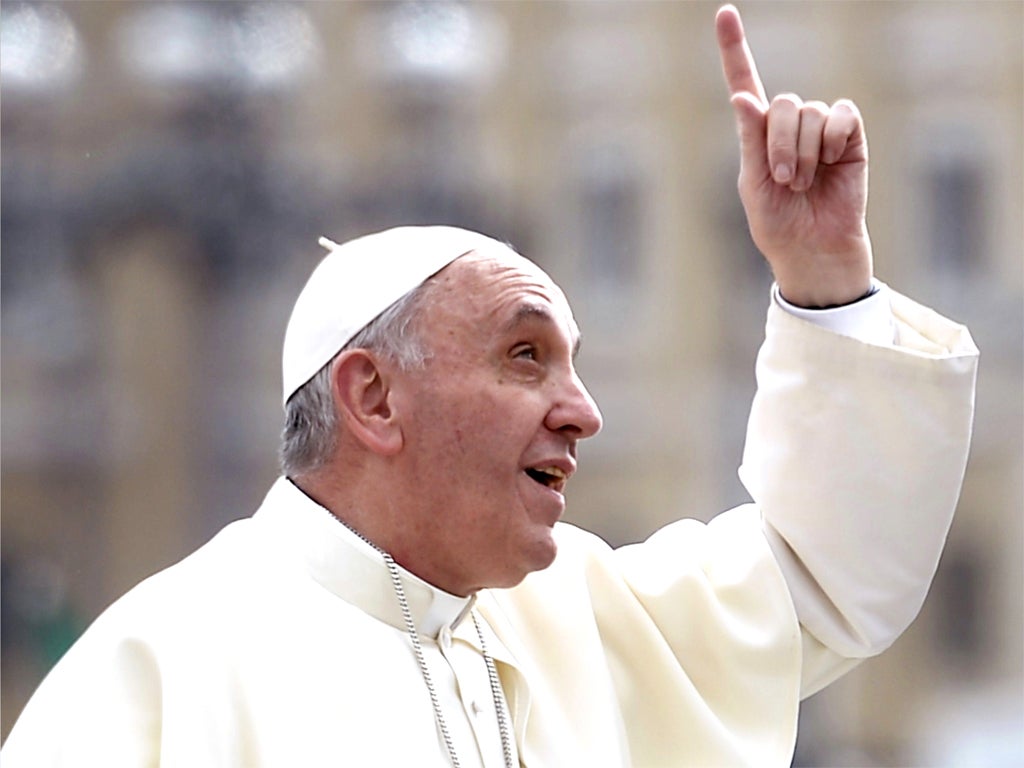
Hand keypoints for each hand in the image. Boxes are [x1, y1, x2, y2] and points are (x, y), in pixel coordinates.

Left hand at [715, 4, 872, 307]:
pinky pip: (842, 116)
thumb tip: (742, 97)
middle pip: (782, 103)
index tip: (724, 13)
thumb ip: (751, 141)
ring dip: (804, 153)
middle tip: (783, 180)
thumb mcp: (753, 184)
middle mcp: (788, 124)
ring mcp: (821, 128)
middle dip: (780, 144)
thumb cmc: (777, 222)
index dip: (735, 48)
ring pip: (811, 113)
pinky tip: (833, 162)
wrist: (813, 248)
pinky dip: (834, 140)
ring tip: (803, 184)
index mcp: (757, 133)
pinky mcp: (850, 137)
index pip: (744, 81)